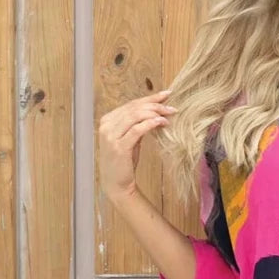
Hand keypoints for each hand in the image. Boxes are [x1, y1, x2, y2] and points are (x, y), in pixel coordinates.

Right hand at [98, 87, 175, 202]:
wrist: (116, 184)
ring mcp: (111, 136)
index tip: (166, 94)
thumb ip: (137, 124)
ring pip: (135, 116)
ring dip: (155, 113)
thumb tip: (155, 111)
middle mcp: (107, 125)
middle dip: (155, 105)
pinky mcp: (119, 147)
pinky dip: (150, 124)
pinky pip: (137, 130)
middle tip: (172, 107)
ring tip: (169, 114)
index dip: (150, 98)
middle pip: (134, 108)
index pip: (131, 104)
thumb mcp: (130, 139)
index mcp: (108, 120)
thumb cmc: (124, 161)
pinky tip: (161, 122)